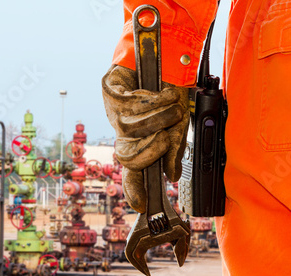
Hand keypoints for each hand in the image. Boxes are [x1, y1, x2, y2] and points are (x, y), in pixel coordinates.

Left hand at [102, 65, 188, 212]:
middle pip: (127, 157)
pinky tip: (159, 93)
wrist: (166, 56)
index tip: (141, 205)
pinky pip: (130, 107)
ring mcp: (115, 113)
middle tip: (167, 136)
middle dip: (153, 149)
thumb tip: (171, 176)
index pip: (133, 170)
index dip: (134, 188)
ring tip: (171, 106)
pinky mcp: (110, 93)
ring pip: (130, 130)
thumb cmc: (171, 92)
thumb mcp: (180, 125)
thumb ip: (175, 150)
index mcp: (140, 141)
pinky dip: (152, 101)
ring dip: (158, 119)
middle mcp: (124, 132)